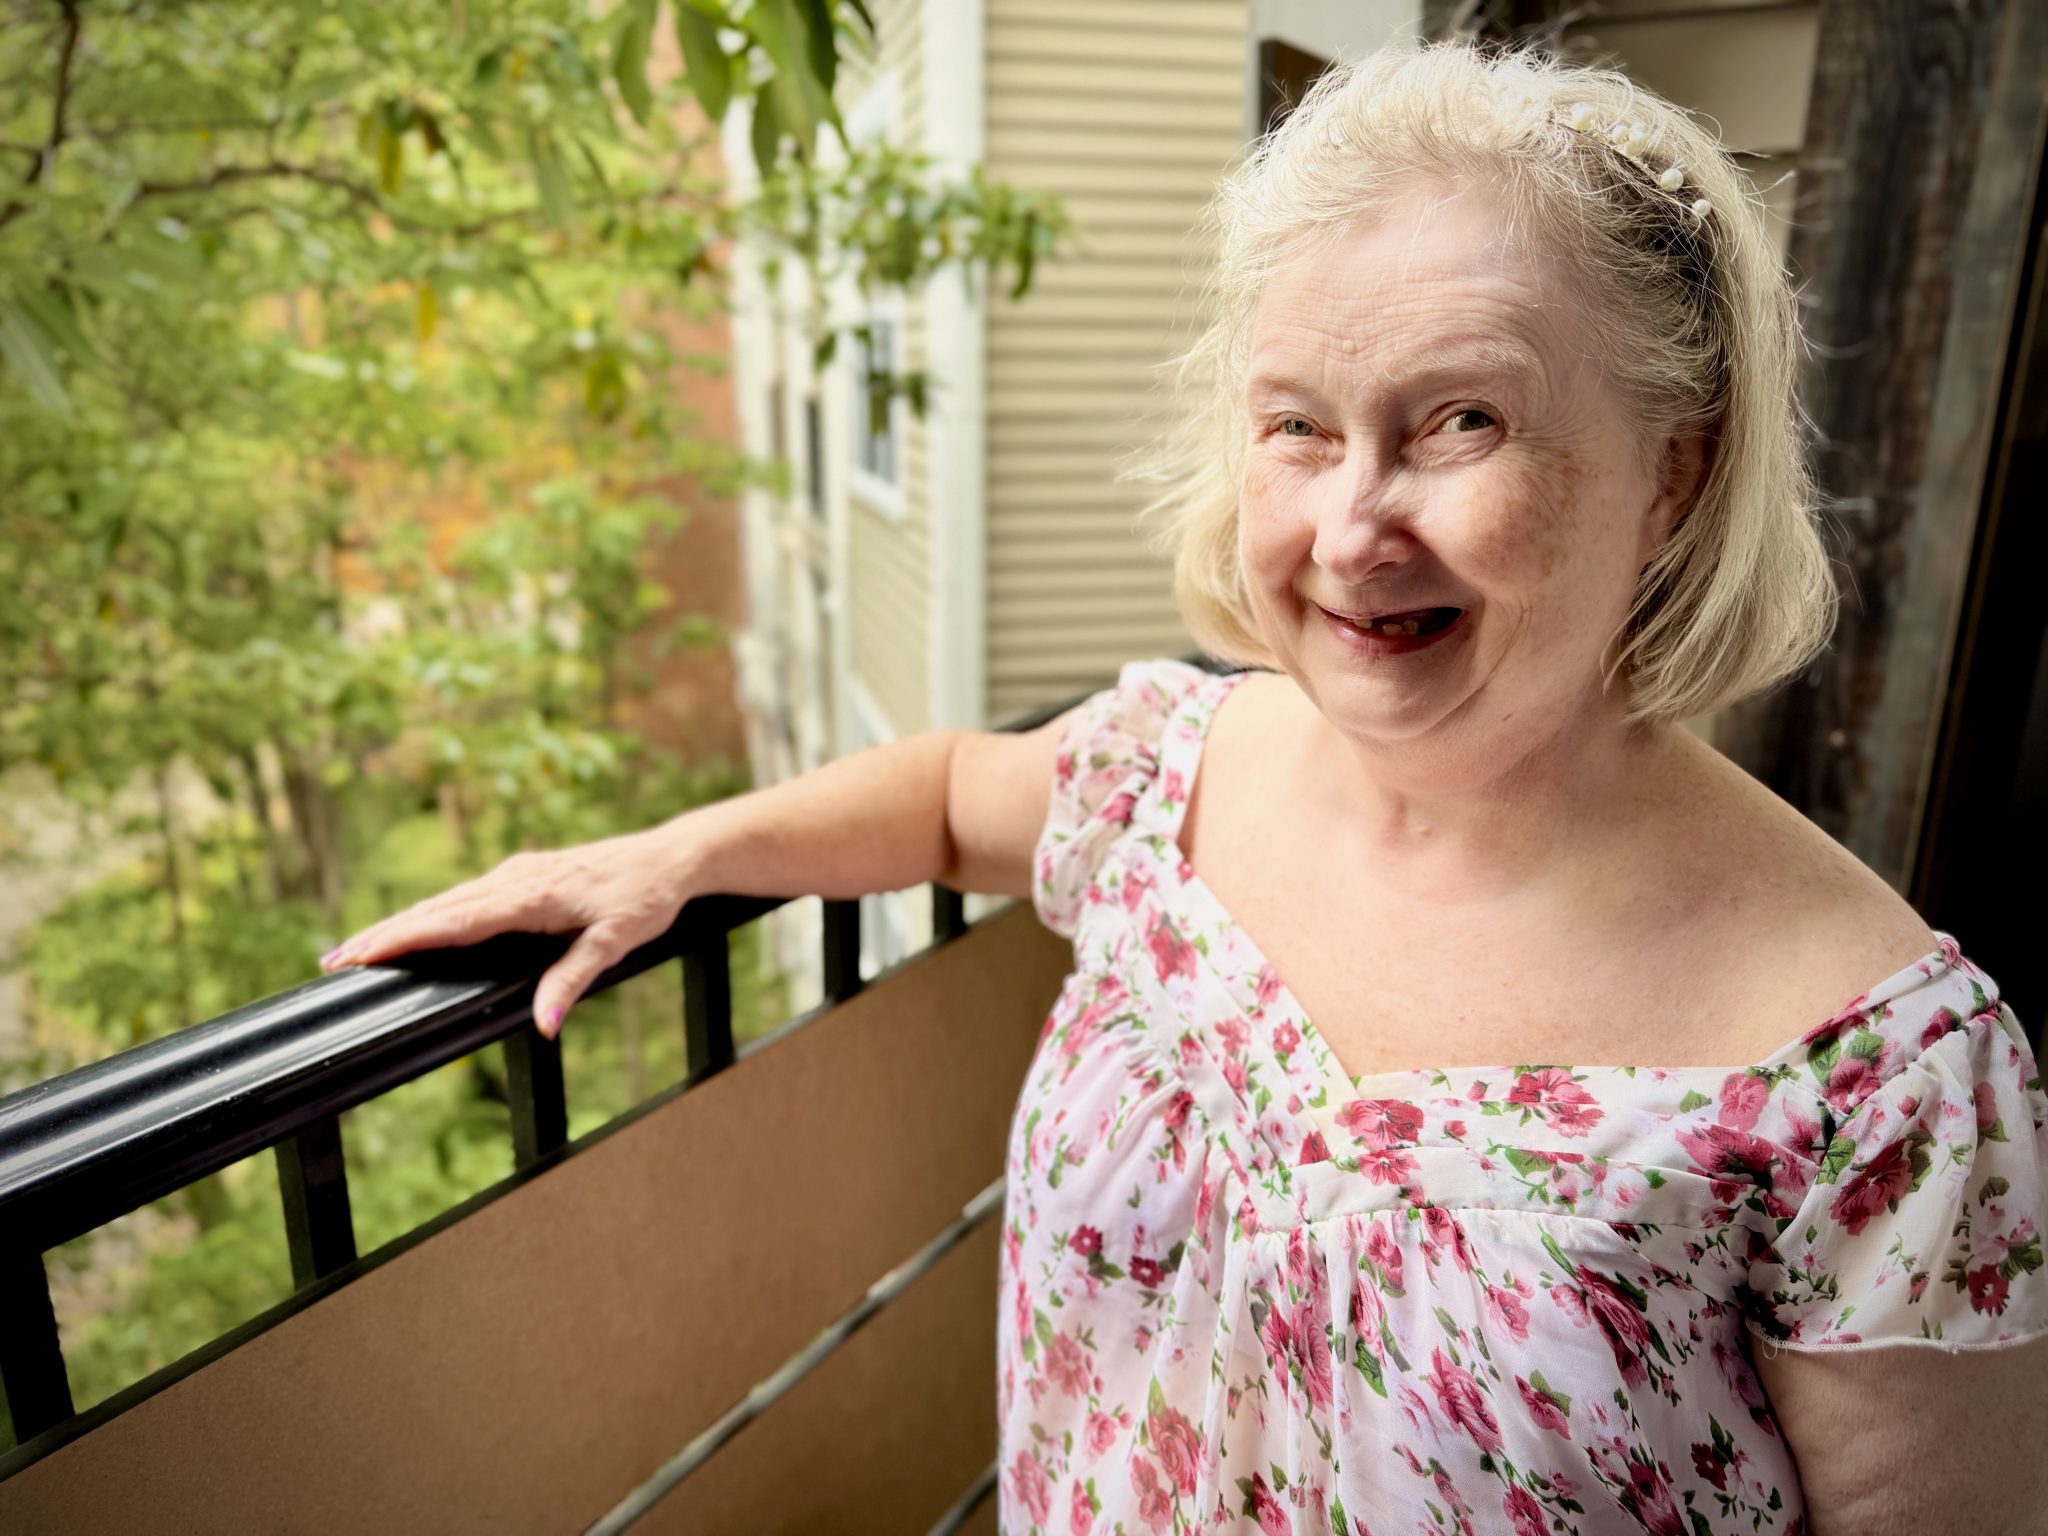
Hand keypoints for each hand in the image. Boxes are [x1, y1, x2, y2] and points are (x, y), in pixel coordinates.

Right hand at [317, 825, 695, 1037]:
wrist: (670, 857)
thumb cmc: (646, 900)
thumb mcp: (616, 944)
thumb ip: (573, 982)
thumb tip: (544, 1027)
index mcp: (533, 896)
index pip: (455, 922)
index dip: (405, 937)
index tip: (363, 953)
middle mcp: (516, 879)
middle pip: (437, 909)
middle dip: (384, 933)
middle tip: (334, 961)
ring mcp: (517, 873)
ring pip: (447, 900)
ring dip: (401, 922)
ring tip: (357, 949)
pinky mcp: (523, 874)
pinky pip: (466, 896)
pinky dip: (430, 912)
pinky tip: (412, 928)